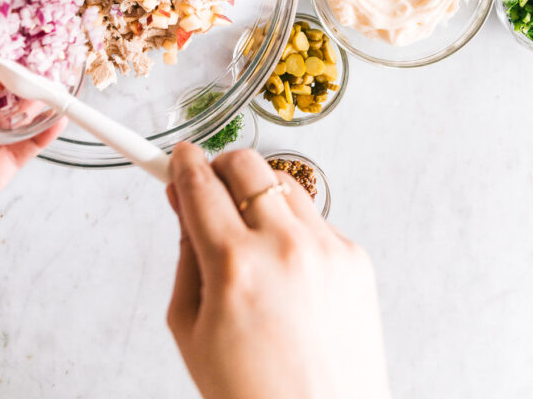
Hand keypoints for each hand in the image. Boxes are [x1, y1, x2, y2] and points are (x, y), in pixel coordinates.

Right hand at [166, 143, 389, 398]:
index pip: (200, 184)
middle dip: (221, 169)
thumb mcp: (190, 329)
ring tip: (251, 243)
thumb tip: (183, 199)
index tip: (178, 157)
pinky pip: (313, 219)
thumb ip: (185, 254)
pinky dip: (293, 231)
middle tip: (212, 193)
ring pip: (282, 184)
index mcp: (234, 267)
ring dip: (258, 197)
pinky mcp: (354, 258)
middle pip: (245, 163)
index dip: (183, 164)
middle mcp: (284, 247)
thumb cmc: (251, 393)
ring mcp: (326, 249)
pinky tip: (287, 274)